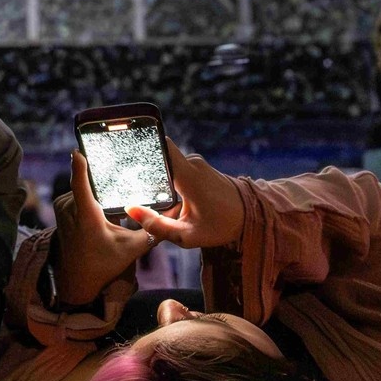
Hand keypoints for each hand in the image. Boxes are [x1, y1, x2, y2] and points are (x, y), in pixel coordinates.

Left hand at [51, 152, 153, 307]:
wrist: (76, 279)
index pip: (80, 184)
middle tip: (125, 171)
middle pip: (91, 183)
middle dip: (107, 180)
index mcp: (86, 216)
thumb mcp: (132, 249)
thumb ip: (153, 231)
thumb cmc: (103, 264)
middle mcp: (70, 208)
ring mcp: (63, 206)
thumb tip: (175, 212)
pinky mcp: (61, 206)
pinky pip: (79, 192)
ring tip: (118, 189)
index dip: (79, 166)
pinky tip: (105, 200)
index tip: (78, 150)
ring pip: (87, 188)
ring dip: (100, 190)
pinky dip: (92, 195)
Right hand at [127, 141, 245, 250]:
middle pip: (160, 156)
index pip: (161, 145)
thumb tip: (131, 211)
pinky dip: (169, 179)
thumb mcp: (187, 234)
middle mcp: (192, 163)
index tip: (128, 157)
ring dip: (159, 177)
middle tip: (133, 184)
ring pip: (168, 164)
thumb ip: (157, 226)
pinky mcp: (199, 167)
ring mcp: (196, 163)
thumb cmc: (221, 226)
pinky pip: (177, 167)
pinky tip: (167, 195)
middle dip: (146, 169)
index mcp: (188, 175)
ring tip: (150, 193)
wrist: (252, 215)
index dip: (143, 145)